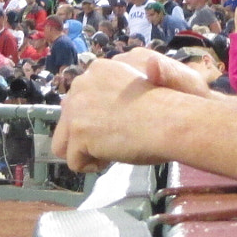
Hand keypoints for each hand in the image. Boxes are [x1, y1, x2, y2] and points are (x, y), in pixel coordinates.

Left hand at [50, 50, 202, 171]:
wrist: (173, 121)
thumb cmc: (168, 105)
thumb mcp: (139, 83)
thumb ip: (111, 90)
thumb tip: (92, 105)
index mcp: (98, 70)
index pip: (78, 101)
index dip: (97, 119)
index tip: (119, 123)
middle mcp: (81, 85)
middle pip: (66, 121)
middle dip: (88, 135)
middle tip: (117, 138)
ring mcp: (76, 110)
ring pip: (63, 143)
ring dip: (85, 151)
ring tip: (112, 150)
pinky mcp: (78, 133)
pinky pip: (74, 161)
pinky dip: (92, 165)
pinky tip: (113, 157)